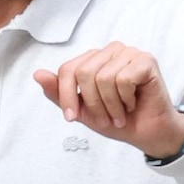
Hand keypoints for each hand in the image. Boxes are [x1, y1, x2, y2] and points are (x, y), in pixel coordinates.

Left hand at [34, 43, 183, 157]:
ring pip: (104, 78)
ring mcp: (129, 53)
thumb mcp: (81, 110)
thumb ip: (59, 93)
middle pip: (84, 73)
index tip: (72, 117)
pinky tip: (133, 103)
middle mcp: (110, 51)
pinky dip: (126, 99)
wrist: (146, 133)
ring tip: (120, 113)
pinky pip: (124, 79)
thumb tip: (37, 74)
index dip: (67, 96)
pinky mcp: (146, 60)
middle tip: (106, 117)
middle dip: (93, 103)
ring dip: (111, 105)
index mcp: (93, 59)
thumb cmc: (117, 119)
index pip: (68, 69)